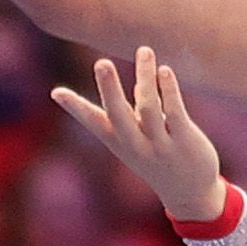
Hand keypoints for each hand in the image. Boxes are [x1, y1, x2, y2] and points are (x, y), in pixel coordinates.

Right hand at [52, 46, 226, 221]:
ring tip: (144, 50)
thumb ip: (127, 114)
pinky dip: (169, 90)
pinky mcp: (185, 141)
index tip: (56, 92)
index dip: (75, 108)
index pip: (94, 123)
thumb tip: (128, 83)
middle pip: (119, 115)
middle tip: (101, 62)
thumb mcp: (136, 141)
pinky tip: (164, 71)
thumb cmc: (157, 160)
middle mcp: (136, 144)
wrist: (190, 195)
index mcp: (120, 142)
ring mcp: (161, 144)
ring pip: (150, 108)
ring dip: (146, 77)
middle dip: (110, 89)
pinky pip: (175, 113)